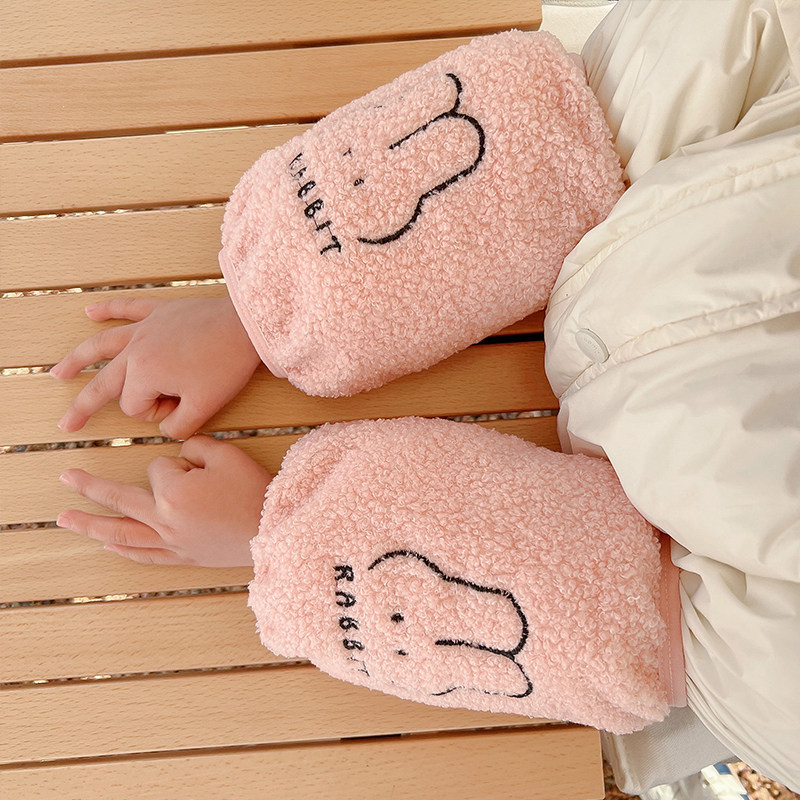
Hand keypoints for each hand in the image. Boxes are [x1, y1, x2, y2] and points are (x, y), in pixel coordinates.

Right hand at [50, 296, 260, 438]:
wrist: (247, 326)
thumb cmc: (227, 365)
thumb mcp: (205, 408)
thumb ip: (179, 426)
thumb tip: (166, 427)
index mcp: (145, 374)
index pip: (135, 407)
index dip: (156, 413)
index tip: (183, 405)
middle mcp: (136, 349)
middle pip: (104, 382)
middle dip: (84, 406)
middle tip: (66, 424)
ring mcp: (146, 327)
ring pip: (102, 344)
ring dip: (78, 359)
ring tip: (59, 374)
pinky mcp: (160, 311)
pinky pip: (127, 308)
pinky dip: (107, 309)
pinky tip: (89, 311)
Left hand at [56, 435, 271, 566]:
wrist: (274, 531)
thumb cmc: (254, 492)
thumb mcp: (229, 455)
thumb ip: (197, 447)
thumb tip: (181, 456)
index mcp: (174, 492)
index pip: (159, 467)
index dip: (181, 463)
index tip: (203, 470)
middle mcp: (165, 520)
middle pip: (120, 499)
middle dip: (90, 487)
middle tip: (66, 478)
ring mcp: (171, 542)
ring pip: (121, 533)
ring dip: (90, 525)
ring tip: (64, 519)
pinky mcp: (181, 557)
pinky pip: (144, 555)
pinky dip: (123, 550)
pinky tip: (107, 545)